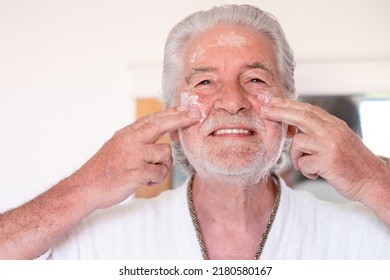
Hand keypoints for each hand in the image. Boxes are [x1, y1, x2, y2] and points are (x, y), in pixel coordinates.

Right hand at [70, 106, 200, 209]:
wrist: (85, 187)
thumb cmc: (104, 169)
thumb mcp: (118, 146)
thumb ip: (137, 140)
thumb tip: (159, 136)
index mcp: (127, 134)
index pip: (153, 118)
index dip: (172, 112)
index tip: (187, 108)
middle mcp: (130, 141)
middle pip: (161, 124)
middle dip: (181, 119)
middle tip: (196, 115)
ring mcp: (133, 156)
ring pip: (165, 154)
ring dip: (163, 166)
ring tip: (149, 174)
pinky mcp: (136, 172)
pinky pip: (159, 173)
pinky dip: (156, 179)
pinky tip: (145, 182)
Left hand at [260, 97, 389, 201]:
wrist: (372, 180)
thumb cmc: (351, 162)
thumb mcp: (338, 139)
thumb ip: (319, 131)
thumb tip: (292, 129)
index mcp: (334, 124)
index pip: (307, 109)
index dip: (288, 104)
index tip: (271, 101)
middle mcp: (332, 130)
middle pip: (300, 116)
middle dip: (279, 112)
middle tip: (263, 109)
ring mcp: (330, 144)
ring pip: (297, 143)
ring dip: (296, 157)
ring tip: (309, 166)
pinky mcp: (328, 160)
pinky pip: (302, 164)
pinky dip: (306, 171)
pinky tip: (317, 173)